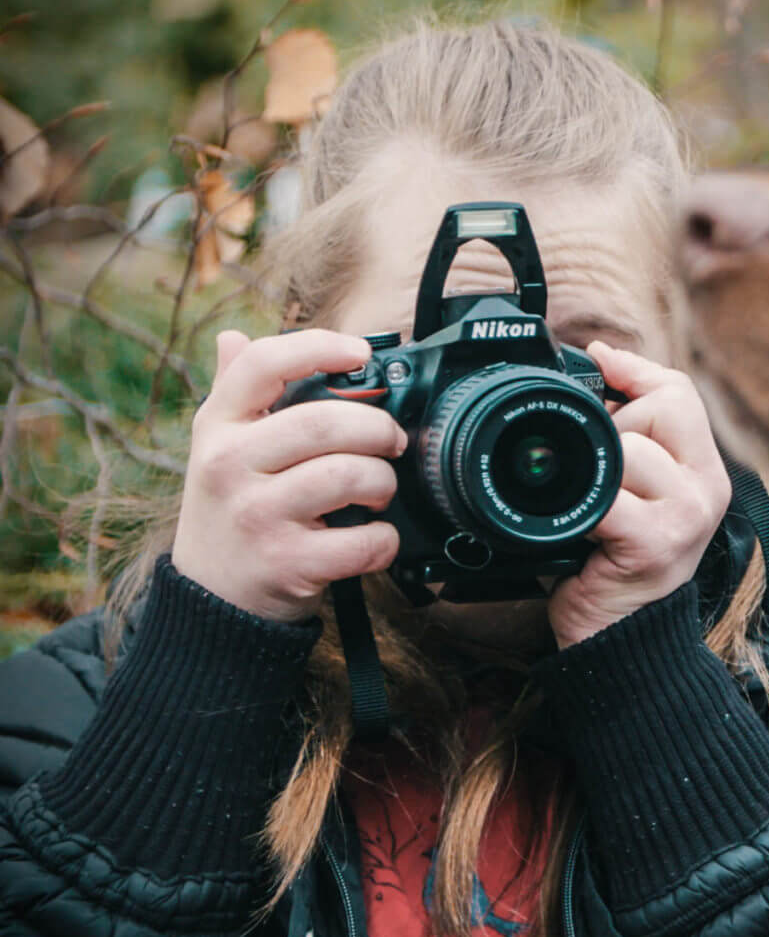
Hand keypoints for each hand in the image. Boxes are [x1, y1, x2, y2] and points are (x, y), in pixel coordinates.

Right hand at [171, 330, 405, 622]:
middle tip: (390, 443)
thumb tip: (232, 338)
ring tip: (379, 491)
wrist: (209, 598)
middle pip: (324, 423)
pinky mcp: (286, 562)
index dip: (320, 347)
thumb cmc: (229, 510)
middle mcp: (229, 466)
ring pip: (348, 476)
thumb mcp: (215, 448)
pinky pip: (362, 541)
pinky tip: (375, 537)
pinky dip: (384, 540)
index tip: (360, 352)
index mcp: (217, 426)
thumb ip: (232, 392)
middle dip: (377, 429)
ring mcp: (256, 515)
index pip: (263, 365)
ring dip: (383, 482)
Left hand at [548, 342, 732, 647]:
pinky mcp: (657, 541)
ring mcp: (687, 515)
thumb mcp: (632, 492)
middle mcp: (707, 489)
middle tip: (594, 481)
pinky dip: (582, 508)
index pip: (681, 392)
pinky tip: (581, 533)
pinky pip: (609, 495)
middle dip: (610, 429)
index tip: (598, 363)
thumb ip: (628, 435)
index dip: (636, 370)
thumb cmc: (613, 563)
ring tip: (589, 513)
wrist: (620, 642)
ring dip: (593, 472)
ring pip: (629, 446)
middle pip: (657, 409)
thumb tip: (600, 357)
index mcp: (705, 471)